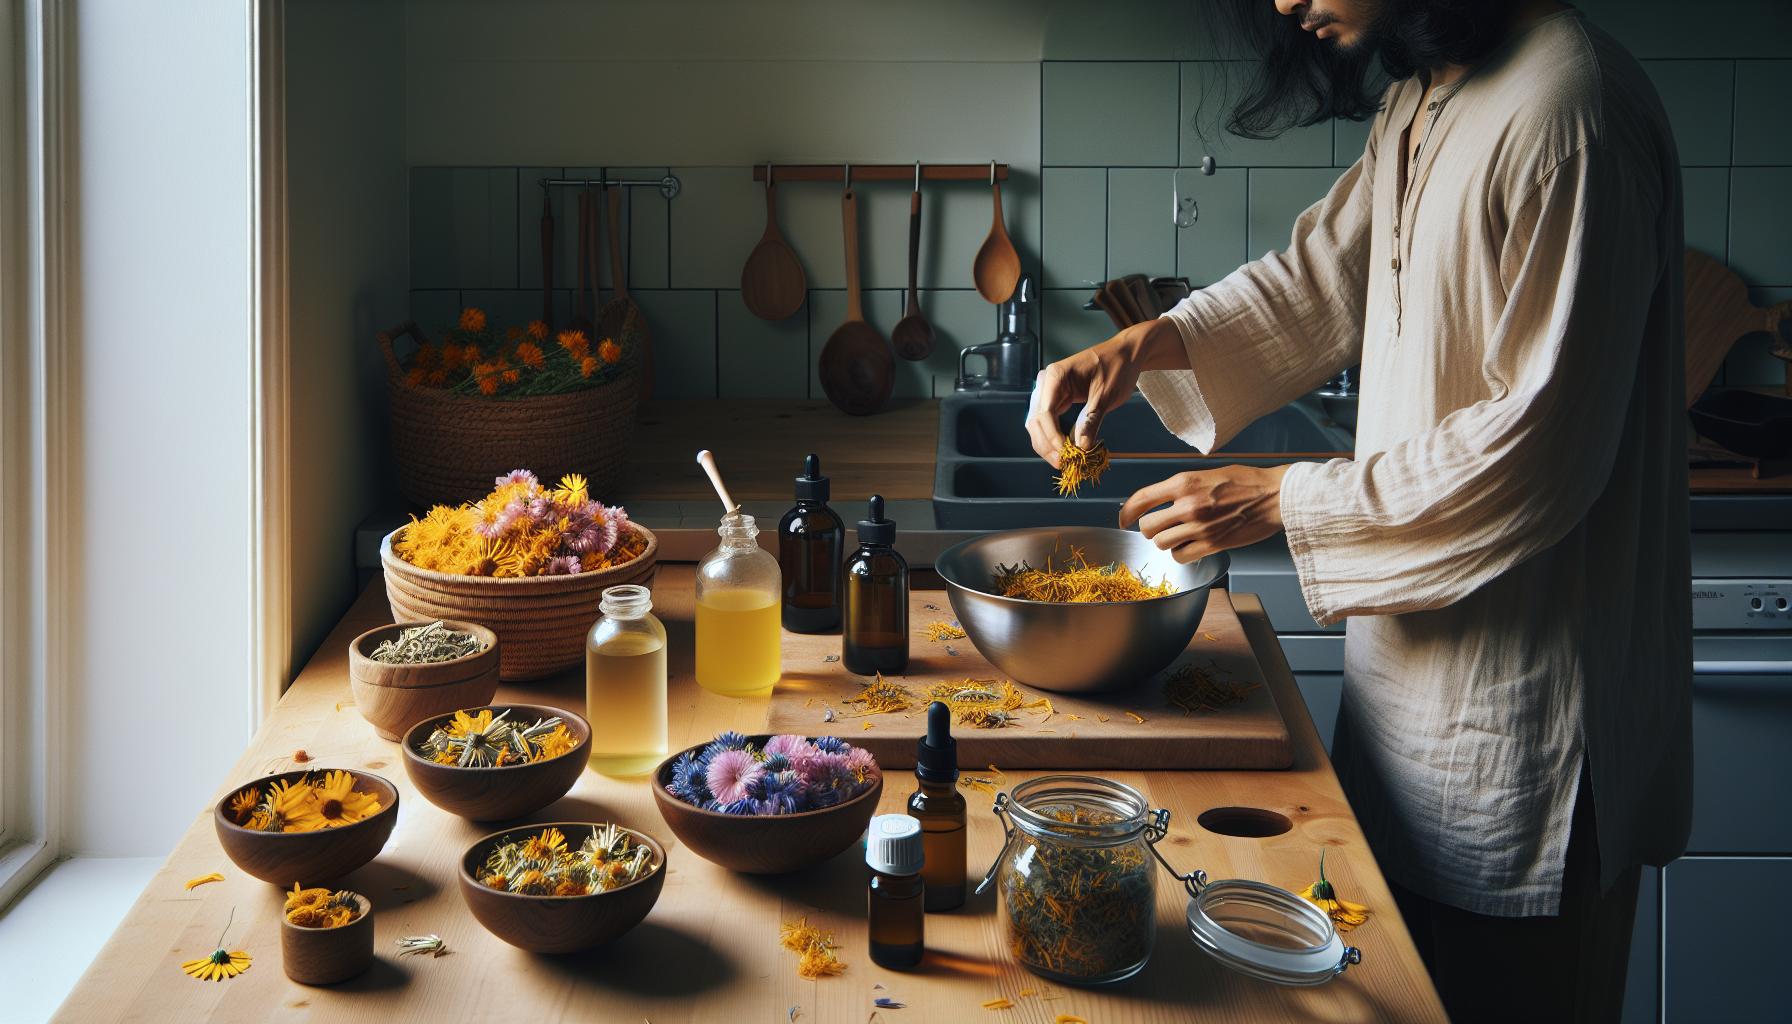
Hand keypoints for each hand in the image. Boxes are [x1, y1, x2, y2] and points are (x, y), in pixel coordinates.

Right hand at [1026, 318, 1187, 467]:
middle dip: (1047, 445)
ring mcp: (1048, 391)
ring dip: (1048, 445)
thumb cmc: (1117, 368)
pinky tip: (1065, 450)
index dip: (1052, 438)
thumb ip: (1091, 420)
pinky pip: (1048, 422)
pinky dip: (1054, 437)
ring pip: (1038, 425)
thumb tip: (1081, 447)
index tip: (1066, 455)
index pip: (1044, 414)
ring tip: (1064, 461)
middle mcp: (1046, 383)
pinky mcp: (1056, 399)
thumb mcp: (1107, 395)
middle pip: (1036, 422)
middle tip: (1064, 464)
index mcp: (1055, 376)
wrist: (1125, 355)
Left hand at [1119, 464, 1290, 562]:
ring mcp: (1199, 527)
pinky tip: (1190, 545)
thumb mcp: (1207, 474)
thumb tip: (1157, 501)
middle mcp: (1187, 505)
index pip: (1141, 499)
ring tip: (1179, 535)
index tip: (1124, 519)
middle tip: (1160, 527)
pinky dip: (1181, 553)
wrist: (1274, 496)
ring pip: (1161, 544)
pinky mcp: (1212, 544)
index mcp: (1184, 482)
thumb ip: (1181, 487)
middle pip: (1147, 528)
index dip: (1126, 512)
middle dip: (1149, 530)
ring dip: (1166, 542)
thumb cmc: (1245, 482)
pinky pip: (1180, 556)